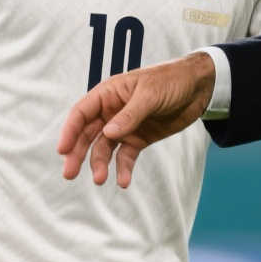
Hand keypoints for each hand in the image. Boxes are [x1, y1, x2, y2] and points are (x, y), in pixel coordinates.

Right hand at [58, 52, 214, 187]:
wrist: (198, 87)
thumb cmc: (170, 80)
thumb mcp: (150, 94)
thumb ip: (130, 115)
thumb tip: (108, 134)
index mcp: (109, 93)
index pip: (82, 112)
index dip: (70, 130)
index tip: (63, 150)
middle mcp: (112, 111)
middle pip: (88, 134)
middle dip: (78, 153)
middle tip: (69, 174)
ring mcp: (125, 126)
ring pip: (104, 148)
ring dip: (100, 164)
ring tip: (101, 179)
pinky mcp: (139, 139)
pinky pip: (125, 156)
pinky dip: (122, 168)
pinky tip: (123, 181)